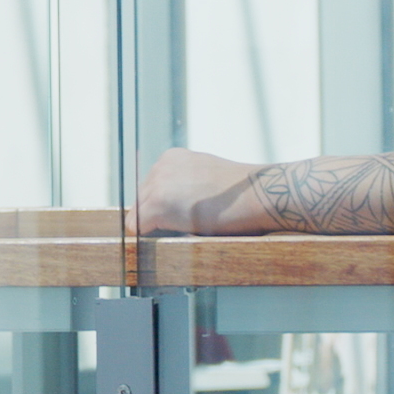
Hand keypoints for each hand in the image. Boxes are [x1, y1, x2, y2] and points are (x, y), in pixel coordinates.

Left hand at [127, 147, 272, 235]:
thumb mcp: (205, 175)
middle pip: (141, 199)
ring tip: (184, 230)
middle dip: (156, 215)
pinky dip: (147, 236)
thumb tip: (174, 203)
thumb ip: (185, 184)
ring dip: (156, 226)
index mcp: (171, 158)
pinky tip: (171, 236)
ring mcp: (157, 184)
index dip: (163, 206)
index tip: (177, 217)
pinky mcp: (157, 205)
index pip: (150, 187)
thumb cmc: (238, 192)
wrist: (258, 193)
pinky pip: (136, 226)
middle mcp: (160, 166)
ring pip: (138, 213)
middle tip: (181, 227)